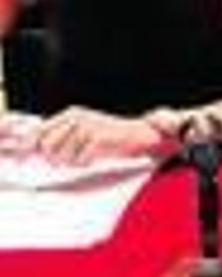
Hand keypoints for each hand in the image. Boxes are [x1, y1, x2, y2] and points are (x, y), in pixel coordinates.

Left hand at [34, 106, 162, 164]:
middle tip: (71, 158)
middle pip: (47, 145)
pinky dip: (86, 162)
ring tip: (85, 156)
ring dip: (73, 161)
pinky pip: (79, 159)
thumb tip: (37, 150)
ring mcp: (87, 125)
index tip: (29, 159)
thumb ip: (60, 137)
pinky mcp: (97, 136)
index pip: (39, 131)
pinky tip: (94, 157)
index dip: (31, 147)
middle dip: (55, 157)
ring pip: (62, 155)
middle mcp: (76, 117)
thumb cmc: (108, 137)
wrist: (138, 134)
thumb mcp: (82, 132)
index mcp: (70, 114)